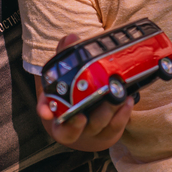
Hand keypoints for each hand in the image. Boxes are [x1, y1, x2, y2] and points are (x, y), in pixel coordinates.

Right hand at [37, 34, 133, 151]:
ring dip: (106, 113)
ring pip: (97, 127)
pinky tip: (127, 100)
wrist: (90, 112)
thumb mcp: (66, 74)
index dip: (44, 112)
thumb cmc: (75, 91)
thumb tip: (71, 38)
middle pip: (72, 128)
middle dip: (77, 123)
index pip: (46, 113)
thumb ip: (66, 56)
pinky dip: (122, 115)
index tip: (47, 112)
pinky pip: (115, 127)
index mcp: (55, 110)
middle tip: (82, 114)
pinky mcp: (109, 133)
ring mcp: (91, 131)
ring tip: (115, 97)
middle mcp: (72, 125)